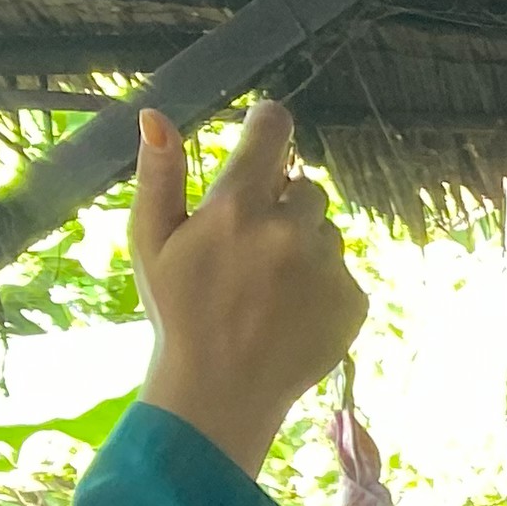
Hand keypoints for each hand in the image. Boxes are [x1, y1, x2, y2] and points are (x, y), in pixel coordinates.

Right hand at [131, 104, 363, 476]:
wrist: (223, 388)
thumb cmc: (179, 310)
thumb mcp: (152, 240)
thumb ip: (158, 175)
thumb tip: (157, 117)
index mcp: (238, 207)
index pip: (273, 134)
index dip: (271, 126)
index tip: (270, 126)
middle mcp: (290, 230)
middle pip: (307, 187)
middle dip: (284, 205)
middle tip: (252, 244)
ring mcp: (328, 267)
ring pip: (327, 232)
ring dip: (305, 246)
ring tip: (269, 286)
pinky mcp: (354, 300)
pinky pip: (343, 272)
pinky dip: (323, 284)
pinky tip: (291, 310)